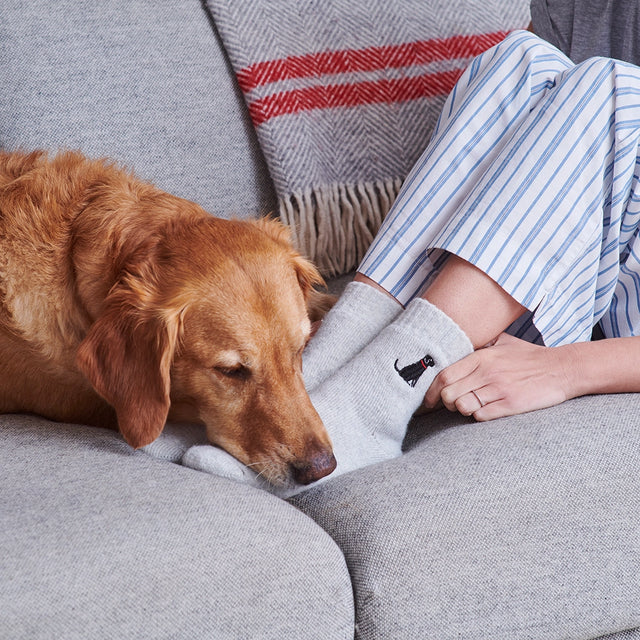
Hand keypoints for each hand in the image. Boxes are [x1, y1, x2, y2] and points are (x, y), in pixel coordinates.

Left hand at [424, 332, 574, 420]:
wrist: (562, 369)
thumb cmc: (530, 356)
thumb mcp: (503, 342)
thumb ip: (480, 344)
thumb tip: (457, 343)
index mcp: (481, 356)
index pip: (444, 375)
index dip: (431, 390)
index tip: (429, 400)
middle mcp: (487, 372)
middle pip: (448, 394)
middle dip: (445, 403)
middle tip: (451, 404)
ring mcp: (499, 389)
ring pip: (462, 406)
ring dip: (462, 410)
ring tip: (470, 406)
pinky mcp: (511, 404)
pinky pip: (481, 416)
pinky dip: (479, 416)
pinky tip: (486, 410)